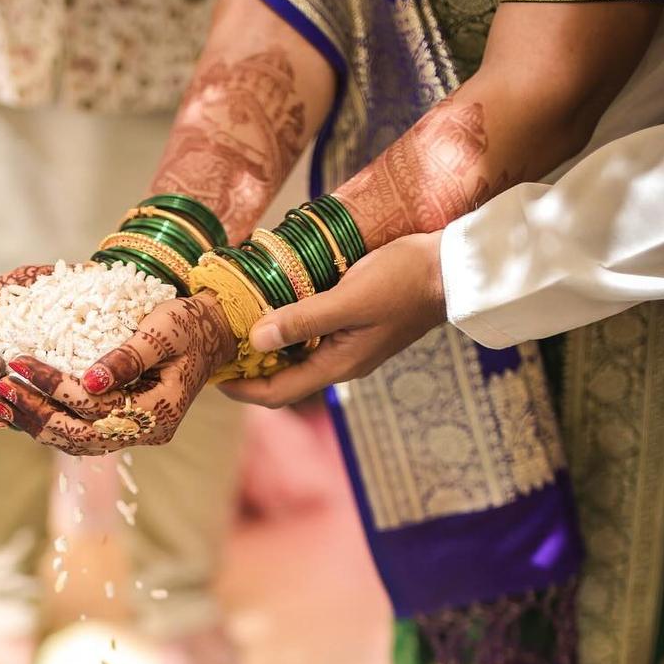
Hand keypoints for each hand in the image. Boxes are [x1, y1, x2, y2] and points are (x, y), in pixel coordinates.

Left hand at [0, 291, 235, 455]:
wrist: (209, 336)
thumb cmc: (188, 326)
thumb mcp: (162, 331)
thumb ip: (129, 356)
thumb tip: (91, 381)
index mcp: (158, 412)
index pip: (96, 408)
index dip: (55, 386)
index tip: (19, 361)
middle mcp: (145, 432)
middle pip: (79, 435)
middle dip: (34, 412)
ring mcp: (133, 434)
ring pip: (74, 442)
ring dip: (35, 423)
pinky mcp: (120, 427)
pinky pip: (78, 434)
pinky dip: (47, 423)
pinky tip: (19, 406)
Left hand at [218, 233, 445, 407]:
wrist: (451, 270)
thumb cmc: (404, 280)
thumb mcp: (349, 297)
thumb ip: (302, 319)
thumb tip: (255, 338)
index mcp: (338, 365)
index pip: (277, 393)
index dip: (241, 389)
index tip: (212, 374)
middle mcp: (340, 362)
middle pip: (283, 380)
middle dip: (247, 370)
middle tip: (216, 348)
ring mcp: (348, 347)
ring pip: (295, 358)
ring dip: (265, 348)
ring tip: (235, 327)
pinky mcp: (354, 327)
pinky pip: (310, 338)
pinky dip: (286, 330)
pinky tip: (272, 308)